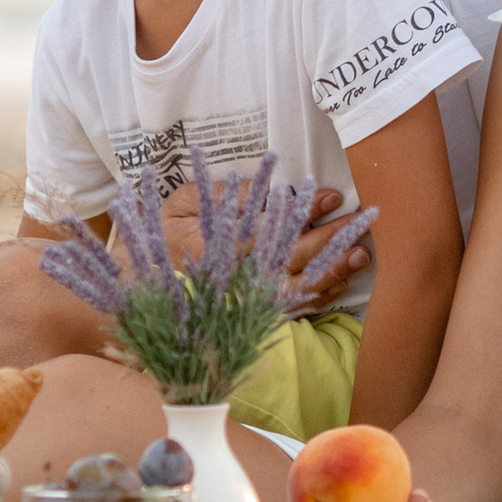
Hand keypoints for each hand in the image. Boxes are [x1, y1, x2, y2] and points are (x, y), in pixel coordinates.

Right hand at [158, 182, 369, 300]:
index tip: (330, 195)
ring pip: (297, 288)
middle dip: (330, 240)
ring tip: (361, 254)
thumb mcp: (185, 201)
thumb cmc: (164, 231)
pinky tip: (341, 279)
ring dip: (333, 271)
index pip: (270, 229)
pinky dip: (319, 295)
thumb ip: (227, 196)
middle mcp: (236, 277)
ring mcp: (245, 300)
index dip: (303, 212)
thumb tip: (270, 189)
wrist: (140, 281)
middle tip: (361, 222)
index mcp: (219, 246)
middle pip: (292, 260)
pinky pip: (292, 308)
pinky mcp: (251, 312)